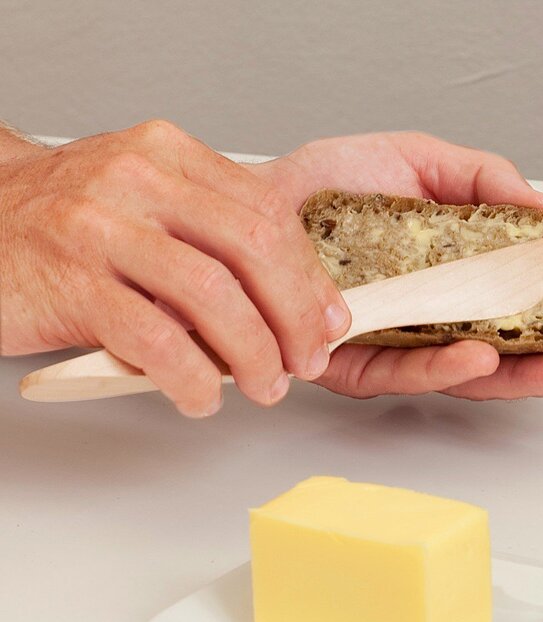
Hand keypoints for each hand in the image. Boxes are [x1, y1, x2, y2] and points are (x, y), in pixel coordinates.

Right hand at [0, 121, 349, 415]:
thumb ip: (211, 234)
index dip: (310, 276)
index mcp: (169, 156)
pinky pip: (154, 339)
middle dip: (296, 316)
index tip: (328, 319)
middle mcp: (138, 180)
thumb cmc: (66, 223)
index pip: (268, 213)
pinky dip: (192, 378)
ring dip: (253, 353)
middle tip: (307, 359)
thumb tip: (293, 299)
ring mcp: (100, 229)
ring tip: (264, 385)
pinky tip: (201, 396)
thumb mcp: (144, 202)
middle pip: (254, 248)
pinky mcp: (69, 283)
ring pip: (211, 295)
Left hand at [252, 132, 542, 399]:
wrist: (255, 203)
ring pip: (471, 372)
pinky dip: (446, 366)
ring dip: (526, 374)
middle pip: (514, 346)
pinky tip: (485, 354)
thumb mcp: (418, 161)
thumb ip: (482, 179)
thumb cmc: (330, 183)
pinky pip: (406, 373)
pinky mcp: (356, 365)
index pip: (530, 296)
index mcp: (456, 272)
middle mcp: (435, 314)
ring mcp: (400, 343)